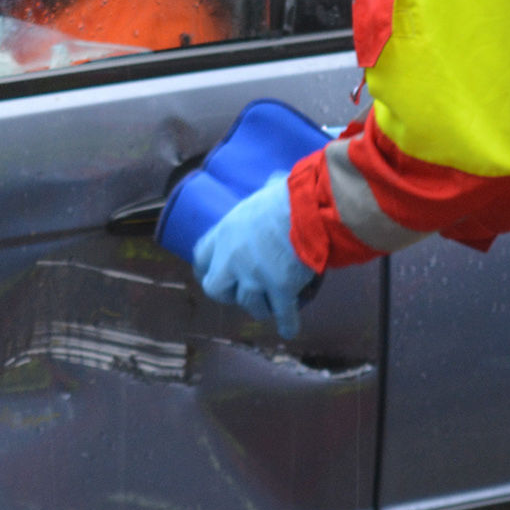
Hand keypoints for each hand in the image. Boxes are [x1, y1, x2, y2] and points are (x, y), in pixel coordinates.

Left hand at [192, 174, 314, 338]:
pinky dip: (287, 323)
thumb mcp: (264, 191)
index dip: (206, 268)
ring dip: (260, 307)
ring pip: (250, 305)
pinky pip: (282, 315)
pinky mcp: (280, 289)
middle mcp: (233, 257)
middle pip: (214, 288)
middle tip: (242, 293)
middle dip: (228, 294)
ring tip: (271, 305)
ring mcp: (255, 276)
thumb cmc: (288, 195)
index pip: (201, 256)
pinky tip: (289, 329)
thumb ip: (262, 193)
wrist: (308, 210)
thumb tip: (275, 181)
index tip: (210, 274)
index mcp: (226, 231)